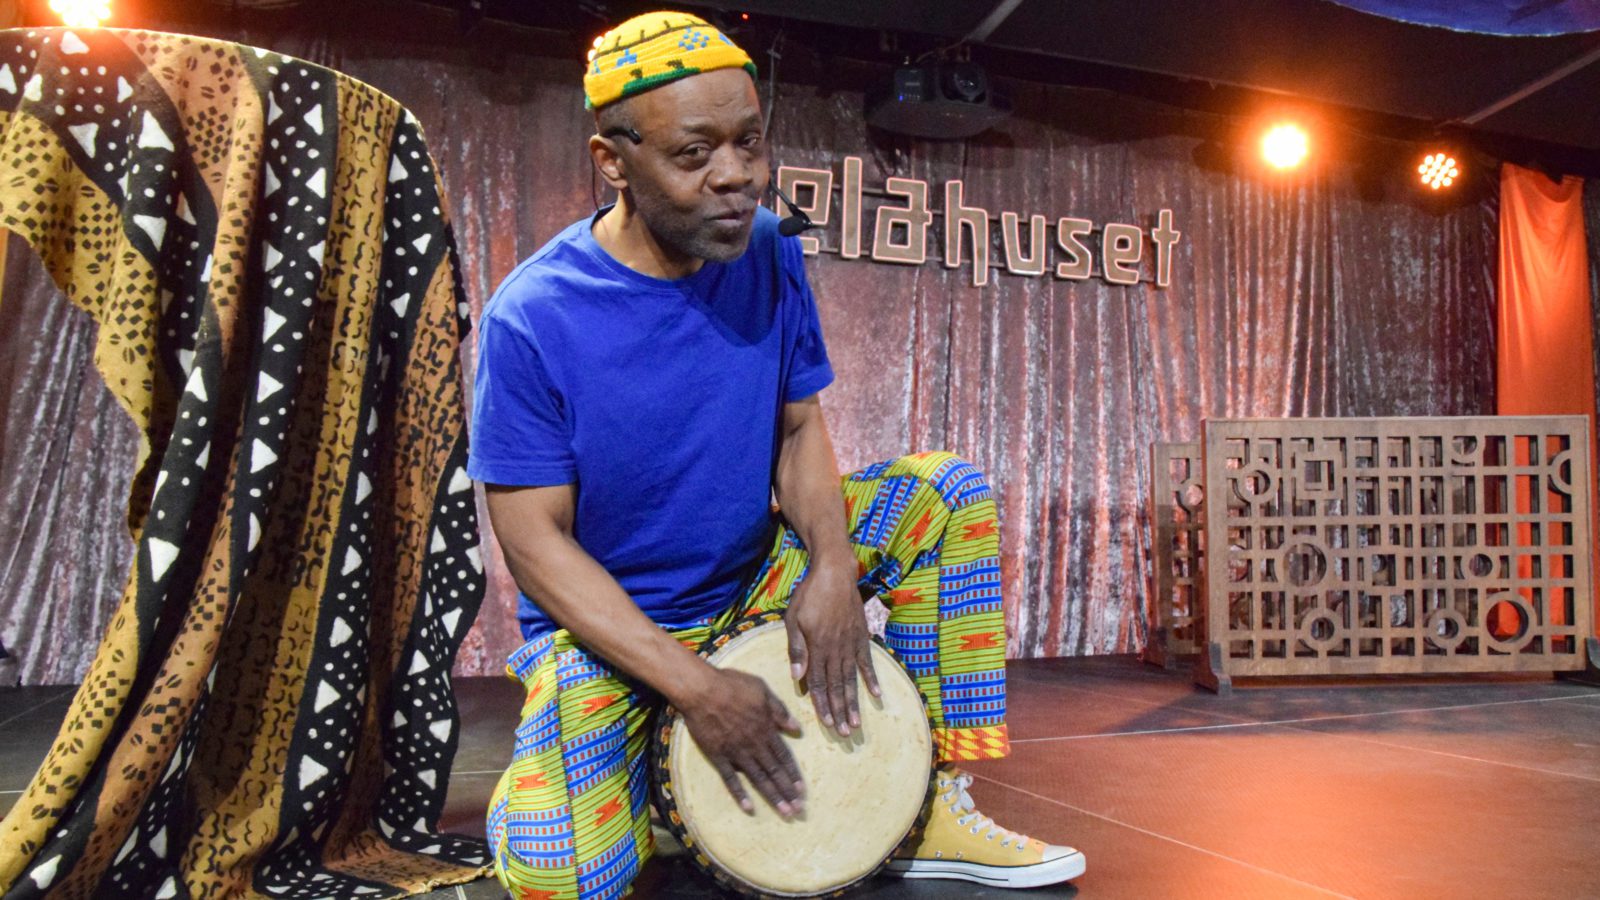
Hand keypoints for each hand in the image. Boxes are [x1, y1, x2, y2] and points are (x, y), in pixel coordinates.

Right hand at [678, 666, 804, 816]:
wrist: (702, 689)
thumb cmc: (732, 684)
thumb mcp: (762, 690)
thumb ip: (779, 711)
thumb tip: (797, 728)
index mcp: (766, 728)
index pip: (784, 756)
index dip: (794, 774)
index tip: (802, 790)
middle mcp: (754, 744)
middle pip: (774, 771)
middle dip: (787, 792)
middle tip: (799, 810)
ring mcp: (736, 752)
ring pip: (758, 779)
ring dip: (772, 797)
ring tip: (785, 813)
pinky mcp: (717, 756)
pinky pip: (730, 779)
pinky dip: (740, 794)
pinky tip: (749, 808)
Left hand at [785, 560, 880, 736]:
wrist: (835, 572)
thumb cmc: (809, 594)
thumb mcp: (794, 618)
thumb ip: (797, 648)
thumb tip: (797, 676)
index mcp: (818, 646)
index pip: (818, 681)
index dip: (821, 703)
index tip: (826, 723)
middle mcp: (836, 649)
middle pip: (836, 685)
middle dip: (839, 711)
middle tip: (844, 733)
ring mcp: (851, 643)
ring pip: (852, 678)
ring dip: (854, 702)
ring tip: (856, 723)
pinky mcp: (862, 636)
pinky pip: (867, 662)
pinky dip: (871, 679)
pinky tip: (876, 695)